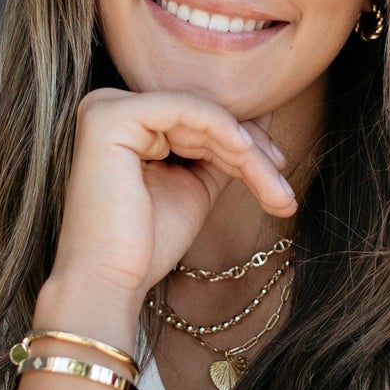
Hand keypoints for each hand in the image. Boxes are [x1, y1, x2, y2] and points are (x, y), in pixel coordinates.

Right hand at [47, 89, 295, 307]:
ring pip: (200, 115)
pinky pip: (183, 107)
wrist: (109, 283)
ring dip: (247, 152)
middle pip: (201, 117)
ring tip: (276, 190)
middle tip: (284, 190)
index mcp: (124, 122)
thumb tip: (263, 116)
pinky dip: (221, 127)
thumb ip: (222, 149)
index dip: (245, 145)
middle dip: (251, 153)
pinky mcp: (109, 116)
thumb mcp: (195, 185)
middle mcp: (109, 106)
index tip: (280, 176)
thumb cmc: (147, 242)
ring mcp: (106, 108)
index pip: (197, 121)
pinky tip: (247, 153)